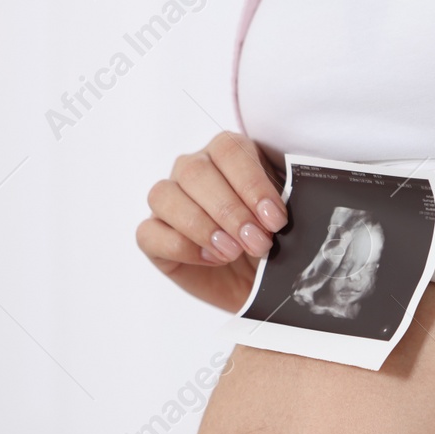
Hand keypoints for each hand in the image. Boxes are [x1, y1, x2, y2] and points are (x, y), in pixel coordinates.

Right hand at [136, 131, 286, 311]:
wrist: (261, 283)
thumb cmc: (273, 243)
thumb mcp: (285, 220)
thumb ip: (281, 204)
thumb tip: (277, 209)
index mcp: (227, 155)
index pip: (228, 150)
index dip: (251, 184)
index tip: (275, 219)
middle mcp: (192, 170)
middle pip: (195, 172)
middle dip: (230, 211)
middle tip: (258, 242)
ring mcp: (169, 202)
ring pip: (164, 196)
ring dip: (202, 226)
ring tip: (233, 252)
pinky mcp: (154, 236)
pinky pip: (149, 232)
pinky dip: (181, 246)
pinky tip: (212, 260)